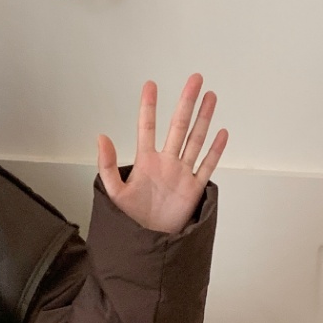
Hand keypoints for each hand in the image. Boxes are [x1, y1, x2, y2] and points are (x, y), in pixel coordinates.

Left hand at [97, 74, 227, 233]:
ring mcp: (181, 174)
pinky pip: (207, 166)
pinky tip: (221, 132)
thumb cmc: (130, 220)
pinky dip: (215, 150)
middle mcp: (165, 163)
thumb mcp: (114, 193)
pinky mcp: (193, 189)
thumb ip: (107, 165)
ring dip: (203, 118)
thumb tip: (101, 137)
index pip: (147, 127)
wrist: (148, 242)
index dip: (149, 106)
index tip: (150, 85)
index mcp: (145, 162)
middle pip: (178, 126)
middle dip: (186, 102)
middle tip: (194, 79)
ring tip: (210, 96)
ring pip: (195, 140)